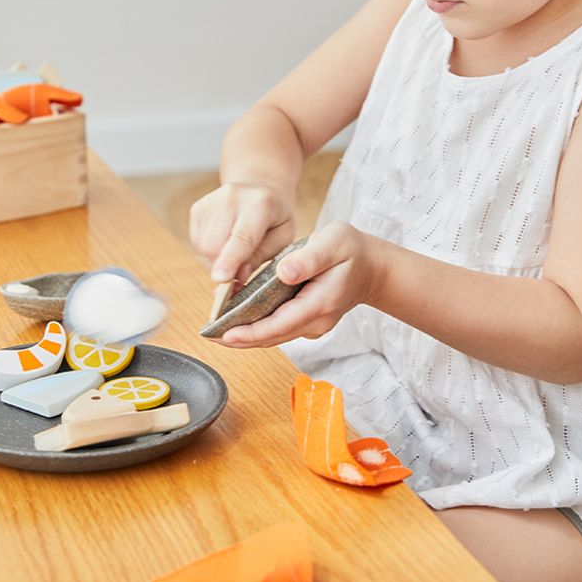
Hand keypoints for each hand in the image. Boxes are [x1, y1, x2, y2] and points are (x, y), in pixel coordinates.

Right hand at [188, 181, 295, 285]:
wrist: (259, 187)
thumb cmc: (275, 217)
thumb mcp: (282, 238)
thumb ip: (261, 257)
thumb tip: (238, 278)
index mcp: (261, 204)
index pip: (242, 237)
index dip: (230, 260)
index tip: (220, 279)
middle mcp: (232, 198)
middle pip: (216, 246)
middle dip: (225, 267)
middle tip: (240, 269)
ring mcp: (211, 201)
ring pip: (204, 247)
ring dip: (217, 259)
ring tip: (235, 248)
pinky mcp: (198, 208)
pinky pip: (197, 242)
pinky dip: (209, 250)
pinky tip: (224, 239)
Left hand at [219, 222, 385, 347]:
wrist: (373, 267)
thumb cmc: (352, 250)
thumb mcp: (335, 242)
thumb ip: (310, 257)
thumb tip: (284, 272)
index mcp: (320, 302)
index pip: (280, 324)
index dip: (252, 332)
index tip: (226, 335)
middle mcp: (315, 320)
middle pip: (272, 336)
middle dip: (240, 339)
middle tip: (208, 335)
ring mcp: (311, 323)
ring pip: (274, 335)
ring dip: (246, 335)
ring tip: (215, 330)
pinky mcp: (306, 320)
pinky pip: (278, 327)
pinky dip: (257, 326)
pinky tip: (237, 319)